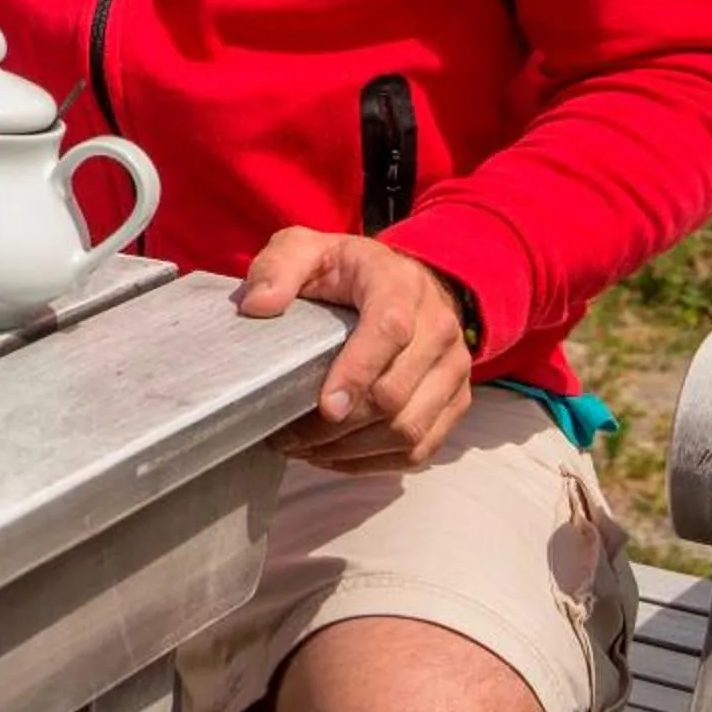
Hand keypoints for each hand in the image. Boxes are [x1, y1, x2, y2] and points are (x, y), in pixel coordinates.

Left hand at [237, 229, 475, 470]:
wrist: (400, 280)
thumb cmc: (344, 269)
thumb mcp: (305, 249)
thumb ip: (278, 267)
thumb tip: (257, 305)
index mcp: (399, 285)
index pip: (389, 332)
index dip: (357, 372)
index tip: (325, 406)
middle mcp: (438, 327)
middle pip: (397, 392)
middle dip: (340, 425)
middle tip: (288, 435)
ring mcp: (452, 368)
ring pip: (411, 428)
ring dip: (354, 449)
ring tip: (304, 449)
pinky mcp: (454, 400)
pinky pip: (422, 448)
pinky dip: (376, 462)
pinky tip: (334, 457)